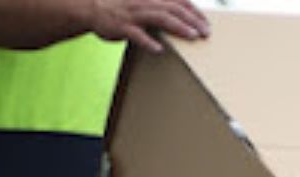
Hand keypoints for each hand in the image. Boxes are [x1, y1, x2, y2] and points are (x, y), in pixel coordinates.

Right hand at [88, 0, 210, 52]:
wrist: (92, 7)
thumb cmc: (121, 8)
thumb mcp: (142, 3)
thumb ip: (160, 7)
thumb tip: (179, 17)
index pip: (177, 0)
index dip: (193, 10)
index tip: (206, 23)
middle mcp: (144, 1)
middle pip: (172, 8)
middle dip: (192, 20)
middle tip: (206, 33)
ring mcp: (133, 13)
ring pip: (159, 18)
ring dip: (177, 27)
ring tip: (192, 36)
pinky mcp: (122, 26)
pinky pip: (136, 34)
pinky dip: (147, 41)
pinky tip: (158, 49)